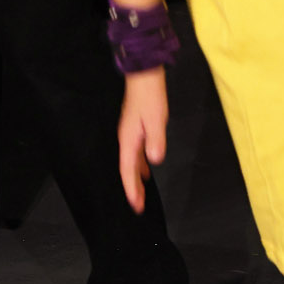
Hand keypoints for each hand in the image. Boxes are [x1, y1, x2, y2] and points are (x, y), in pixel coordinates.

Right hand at [116, 69, 169, 212]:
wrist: (144, 76)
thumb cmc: (150, 97)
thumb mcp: (157, 120)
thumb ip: (155, 141)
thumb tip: (154, 160)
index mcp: (129, 140)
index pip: (128, 170)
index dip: (131, 188)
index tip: (136, 205)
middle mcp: (126, 139)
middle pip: (128, 169)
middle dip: (133, 188)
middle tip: (139, 206)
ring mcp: (130, 134)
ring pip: (131, 162)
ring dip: (137, 178)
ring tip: (142, 193)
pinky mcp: (135, 129)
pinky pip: (136, 153)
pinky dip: (140, 165)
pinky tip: (147, 169)